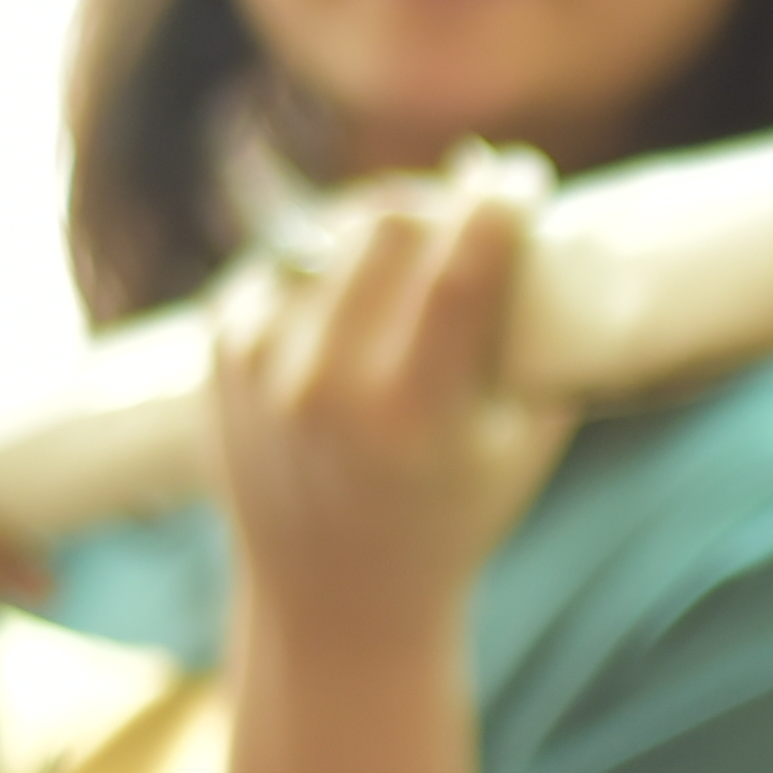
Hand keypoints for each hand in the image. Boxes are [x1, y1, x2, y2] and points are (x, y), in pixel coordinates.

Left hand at [212, 159, 578, 666]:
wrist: (332, 598)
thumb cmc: (453, 516)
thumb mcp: (522, 445)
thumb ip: (540, 347)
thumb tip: (552, 236)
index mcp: (414, 415)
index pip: (463, 266)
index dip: (500, 201)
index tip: (523, 174)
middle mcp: (326, 386)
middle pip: (389, 224)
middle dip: (436, 201)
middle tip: (466, 205)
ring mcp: (262, 367)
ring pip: (326, 230)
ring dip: (380, 220)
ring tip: (417, 235)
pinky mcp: (220, 353)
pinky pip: (279, 259)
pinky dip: (323, 258)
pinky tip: (353, 278)